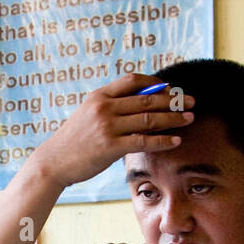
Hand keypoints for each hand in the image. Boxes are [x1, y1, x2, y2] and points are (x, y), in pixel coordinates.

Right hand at [32, 73, 194, 188]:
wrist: (53, 162)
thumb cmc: (73, 141)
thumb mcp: (88, 115)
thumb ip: (111, 107)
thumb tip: (140, 105)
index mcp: (99, 96)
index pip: (132, 80)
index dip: (155, 83)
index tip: (169, 89)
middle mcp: (104, 107)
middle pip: (146, 98)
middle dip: (172, 99)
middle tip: (190, 102)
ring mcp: (107, 127)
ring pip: (148, 119)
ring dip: (173, 118)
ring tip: (189, 118)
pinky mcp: (110, 147)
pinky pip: (143, 141)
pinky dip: (162, 140)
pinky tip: (175, 140)